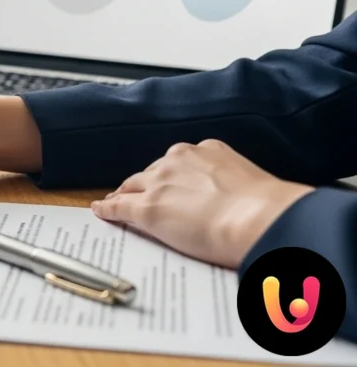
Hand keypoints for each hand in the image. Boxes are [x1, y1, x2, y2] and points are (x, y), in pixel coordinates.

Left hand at [91, 140, 313, 268]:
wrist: (259, 219)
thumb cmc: (267, 208)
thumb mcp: (249, 182)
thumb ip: (234, 185)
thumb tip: (242, 200)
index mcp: (207, 151)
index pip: (178, 162)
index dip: (169, 176)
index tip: (168, 183)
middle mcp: (178, 160)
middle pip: (151, 172)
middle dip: (145, 184)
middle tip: (140, 194)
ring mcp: (160, 183)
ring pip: (133, 187)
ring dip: (125, 195)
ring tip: (116, 202)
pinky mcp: (147, 208)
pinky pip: (119, 206)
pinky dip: (108, 208)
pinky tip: (101, 211)